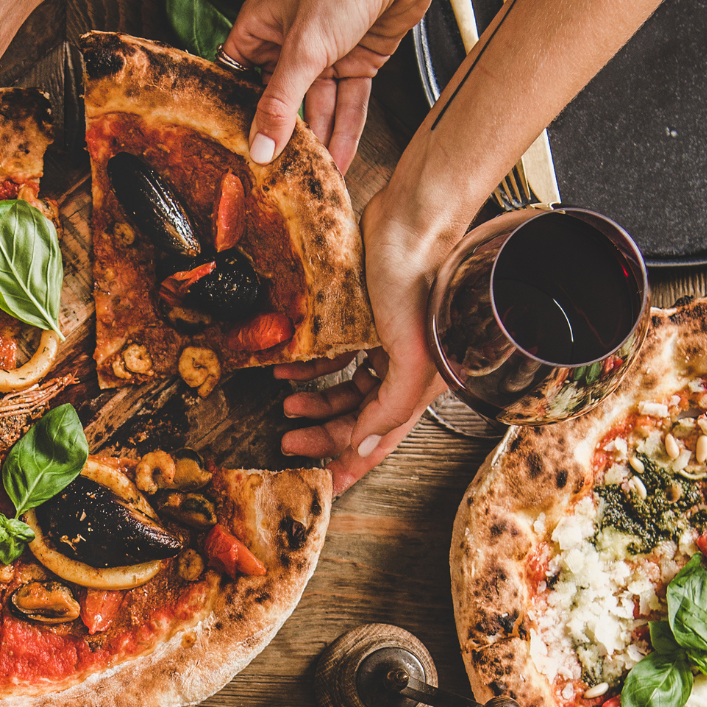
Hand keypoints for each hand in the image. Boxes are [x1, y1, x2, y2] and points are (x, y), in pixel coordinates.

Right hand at [222, 0, 445, 170]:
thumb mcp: (304, 48)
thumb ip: (281, 104)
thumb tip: (260, 148)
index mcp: (261, 30)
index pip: (239, 82)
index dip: (237, 117)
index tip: (235, 154)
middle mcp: (289, 44)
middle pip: (280, 103)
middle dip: (281, 139)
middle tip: (274, 179)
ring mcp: (324, 55)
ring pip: (317, 109)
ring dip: (317, 143)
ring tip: (311, 180)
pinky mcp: (356, 61)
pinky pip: (348, 104)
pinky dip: (346, 132)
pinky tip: (339, 161)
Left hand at [274, 183, 449, 492]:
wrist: (413, 220)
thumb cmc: (418, 284)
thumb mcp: (411, 357)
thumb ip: (391, 409)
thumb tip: (364, 448)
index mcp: (421, 386)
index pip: (382, 440)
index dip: (352, 465)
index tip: (324, 486)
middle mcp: (404, 370)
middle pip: (359, 418)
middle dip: (323, 433)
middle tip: (287, 442)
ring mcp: (385, 345)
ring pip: (345, 390)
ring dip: (314, 402)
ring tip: (285, 404)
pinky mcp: (364, 320)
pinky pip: (334, 356)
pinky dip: (309, 366)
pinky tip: (286, 370)